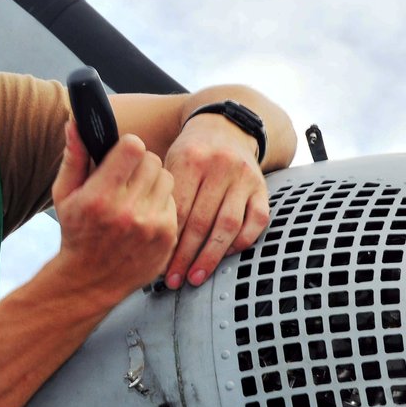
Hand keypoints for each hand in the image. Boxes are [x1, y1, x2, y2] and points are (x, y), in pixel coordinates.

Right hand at [51, 121, 177, 304]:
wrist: (90, 281)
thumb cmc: (76, 235)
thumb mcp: (65, 195)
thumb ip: (74, 157)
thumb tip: (76, 123)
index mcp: (101, 197)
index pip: (133, 147)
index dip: (127, 146)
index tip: (121, 154)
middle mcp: (128, 211)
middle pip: (152, 160)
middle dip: (139, 163)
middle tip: (126, 177)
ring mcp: (151, 225)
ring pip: (166, 178)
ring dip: (152, 182)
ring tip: (134, 196)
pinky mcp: (167, 236)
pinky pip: (174, 202)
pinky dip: (160, 204)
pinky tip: (143, 215)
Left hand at [161, 113, 270, 287]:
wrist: (226, 127)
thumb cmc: (190, 152)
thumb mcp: (170, 161)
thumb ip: (159, 191)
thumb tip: (143, 236)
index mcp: (191, 159)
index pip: (178, 208)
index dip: (167, 239)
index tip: (156, 263)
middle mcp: (221, 167)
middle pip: (202, 221)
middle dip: (186, 255)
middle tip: (173, 279)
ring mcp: (244, 178)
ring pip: (229, 225)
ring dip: (211, 256)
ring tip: (196, 276)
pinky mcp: (262, 187)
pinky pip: (257, 221)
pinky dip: (242, 242)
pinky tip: (226, 256)